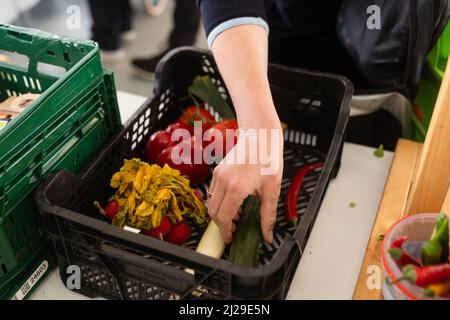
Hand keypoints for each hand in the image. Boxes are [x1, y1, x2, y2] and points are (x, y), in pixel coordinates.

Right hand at [207, 125, 283, 243]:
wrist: (260, 136)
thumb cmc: (268, 159)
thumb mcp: (272, 190)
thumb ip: (268, 215)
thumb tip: (267, 235)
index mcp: (236, 188)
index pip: (223, 218)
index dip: (226, 232)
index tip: (230, 239)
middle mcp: (223, 182)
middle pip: (213, 213)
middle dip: (222, 225)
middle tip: (234, 230)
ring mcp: (218, 175)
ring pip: (211, 203)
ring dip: (220, 213)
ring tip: (237, 216)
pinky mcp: (217, 171)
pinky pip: (213, 192)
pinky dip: (220, 202)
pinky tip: (234, 201)